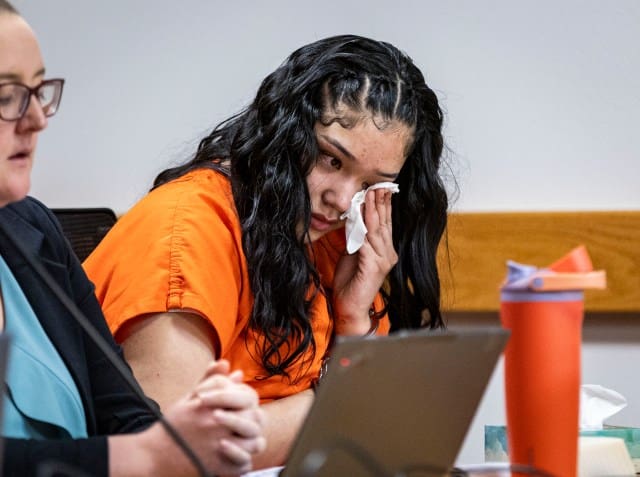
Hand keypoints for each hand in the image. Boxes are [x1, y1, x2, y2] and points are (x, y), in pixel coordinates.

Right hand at [137, 361, 265, 476]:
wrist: (154, 455)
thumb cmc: (173, 425)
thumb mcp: (189, 398)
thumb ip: (210, 380)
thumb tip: (227, 364)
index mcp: (210, 406)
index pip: (244, 395)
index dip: (246, 397)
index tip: (241, 401)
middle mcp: (216, 424)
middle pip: (252, 416)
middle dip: (253, 416)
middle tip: (247, 418)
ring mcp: (218, 446)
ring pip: (253, 441)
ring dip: (252, 438)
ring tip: (245, 436)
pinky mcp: (216, 467)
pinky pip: (243, 464)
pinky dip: (244, 461)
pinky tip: (239, 454)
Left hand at [332, 188, 396, 334]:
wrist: (350, 307)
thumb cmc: (351, 282)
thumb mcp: (353, 253)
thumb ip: (357, 238)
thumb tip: (354, 218)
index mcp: (385, 250)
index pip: (385, 223)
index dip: (383, 204)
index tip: (380, 187)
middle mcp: (388, 253)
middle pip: (384, 223)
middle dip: (380, 202)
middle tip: (378, 184)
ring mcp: (384, 260)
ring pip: (377, 230)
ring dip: (372, 210)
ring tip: (370, 193)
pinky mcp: (374, 267)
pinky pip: (367, 242)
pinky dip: (363, 228)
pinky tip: (360, 216)